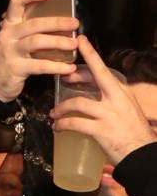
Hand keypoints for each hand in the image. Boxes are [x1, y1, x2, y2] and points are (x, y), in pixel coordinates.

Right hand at [0, 0, 77, 102]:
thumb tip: (60, 19)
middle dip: (56, 22)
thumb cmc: (10, 57)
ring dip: (58, 42)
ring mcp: (10, 52)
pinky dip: (56, 66)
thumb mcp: (15, 39)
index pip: (16, 3)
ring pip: (36, 42)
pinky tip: (68, 67)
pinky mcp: (16, 68)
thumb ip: (30, 28)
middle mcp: (8, 35)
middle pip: (33, 24)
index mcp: (9, 25)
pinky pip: (39, 65)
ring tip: (73, 44)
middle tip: (74, 23)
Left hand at [51, 34, 155, 164]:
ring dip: (61, 108)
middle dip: (76, 71)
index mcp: (122, 92)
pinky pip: (75, 123)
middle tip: (60, 74)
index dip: (92, 54)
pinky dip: (62, 124)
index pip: (105, 69)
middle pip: (96, 77)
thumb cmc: (132, 132)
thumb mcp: (124, 109)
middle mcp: (117, 99)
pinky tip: (57, 127)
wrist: (141, 154)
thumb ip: (109, 99)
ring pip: (78, 103)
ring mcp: (109, 114)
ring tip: (54, 114)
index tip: (81, 41)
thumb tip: (88, 92)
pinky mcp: (101, 130)